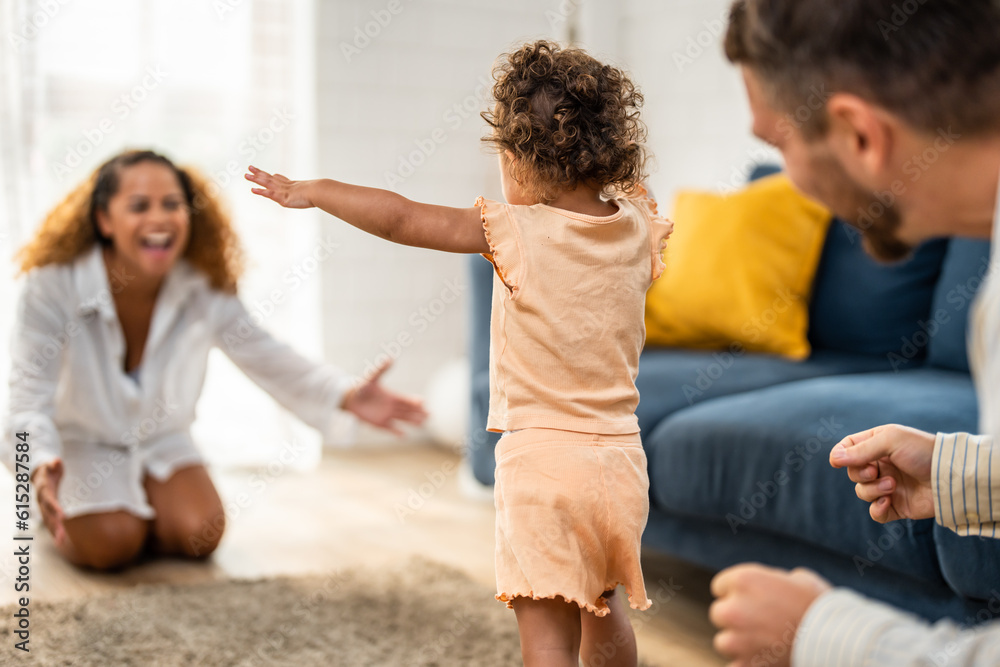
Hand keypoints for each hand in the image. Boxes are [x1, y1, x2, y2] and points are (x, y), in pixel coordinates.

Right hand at [32, 459, 67, 546]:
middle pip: (48, 514)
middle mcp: (41, 500)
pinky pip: (50, 522)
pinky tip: (61, 541)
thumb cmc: (48, 469)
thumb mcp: (51, 464)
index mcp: (44, 489)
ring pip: (48, 521)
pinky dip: (55, 531)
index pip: (49, 499)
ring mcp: (43, 507)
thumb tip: (56, 461)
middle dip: (55, 525)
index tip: (63, 516)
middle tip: (62, 536)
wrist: (38, 474)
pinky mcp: (47, 511)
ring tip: (61, 542)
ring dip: (54, 531)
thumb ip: (54, 464)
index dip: (55, 507)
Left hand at [245, 165, 314, 207]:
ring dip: (255, 179)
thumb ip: (315, 192)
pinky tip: (253, 189)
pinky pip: (269, 194)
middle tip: (250, 168)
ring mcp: (283, 191)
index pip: (280, 179)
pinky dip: (261, 191)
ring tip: (246, 175)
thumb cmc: (320, 193)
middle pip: (270, 178)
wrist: (319, 192)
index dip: (273, 176)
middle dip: (259, 173)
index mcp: (294, 186)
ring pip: (266, 183)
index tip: (268, 173)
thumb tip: (326, 189)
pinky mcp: (282, 198)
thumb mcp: (316, 192)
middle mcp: (286, 186)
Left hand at [342, 359, 427, 435]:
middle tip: (430, 415)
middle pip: (408, 410)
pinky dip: (397, 432)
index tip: (423, 402)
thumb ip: (381, 370)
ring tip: (423, 424)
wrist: (350, 399)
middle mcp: (392, 406)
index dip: (414, 401)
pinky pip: (390, 428)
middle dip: (419, 413)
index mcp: (392, 396)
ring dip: (412, 422)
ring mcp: (386, 415)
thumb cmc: (361, 387)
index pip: (406, 399)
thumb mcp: (371, 377)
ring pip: (402, 419)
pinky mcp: (379, 424)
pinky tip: (405, 436)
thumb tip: (390, 358)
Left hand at [710, 564, 830, 666]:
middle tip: (760, 623)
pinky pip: (736, 665)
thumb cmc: (822, 606)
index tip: (753, 601)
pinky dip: (749, 664)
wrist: (837, 640)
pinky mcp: (746, 665)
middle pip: (719, 613)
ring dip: (739, 643)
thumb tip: (768, 587)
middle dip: (736, 618)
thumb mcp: (797, 579)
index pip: (720, 586)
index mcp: (743, 581)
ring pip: (723, 641)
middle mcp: (733, 609)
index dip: (738, 593)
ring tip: (764, 643)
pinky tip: (766, 659)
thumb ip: (772, 581)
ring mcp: (737, 640)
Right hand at [829, 424, 935, 522]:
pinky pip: (875, 512)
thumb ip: (860, 450)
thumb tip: (834, 459)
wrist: (951, 477)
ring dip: (873, 490)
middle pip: (853, 472)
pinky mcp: (896, 507)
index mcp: (878, 445)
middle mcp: (881, 465)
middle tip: (876, 471)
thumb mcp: (890, 441)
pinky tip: (888, 502)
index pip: (848, 448)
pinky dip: (877, 509)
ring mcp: (888, 486)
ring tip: (892, 486)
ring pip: (862, 492)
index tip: (839, 462)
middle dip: (861, 474)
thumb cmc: (922, 452)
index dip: (841, 455)